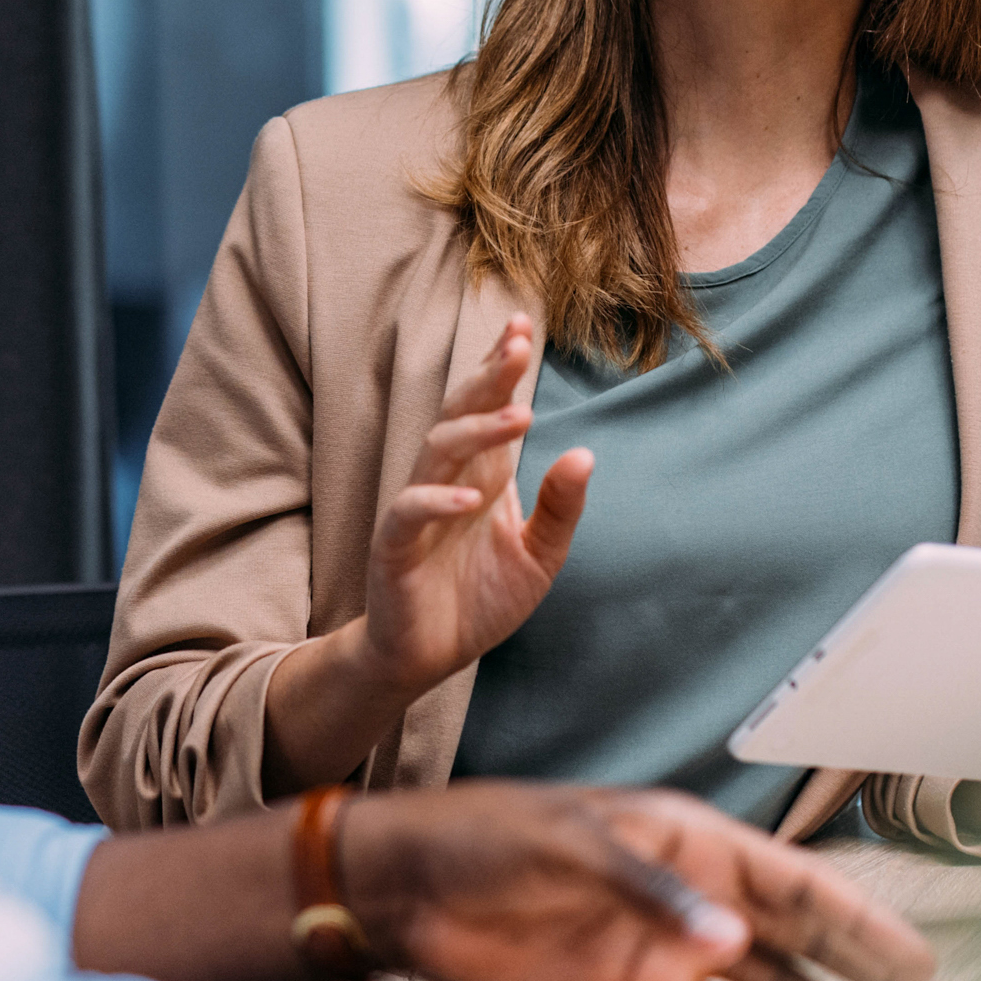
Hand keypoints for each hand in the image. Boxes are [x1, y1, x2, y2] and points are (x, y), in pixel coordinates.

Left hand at [343, 782, 962, 980]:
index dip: (864, 920)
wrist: (410, 885)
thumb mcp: (569, 842)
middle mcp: (694, 892)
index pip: (798, 880)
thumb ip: (654, 890)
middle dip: (873, 975)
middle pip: (806, 937)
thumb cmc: (485, 835)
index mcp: (689, 836)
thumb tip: (736, 941)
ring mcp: (671, 945)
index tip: (918, 960)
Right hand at [351, 316, 591, 698]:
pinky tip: (471, 500)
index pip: (489, 407)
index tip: (523, 325)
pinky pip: (409, 512)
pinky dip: (437, 503)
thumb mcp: (538, 556)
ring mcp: (417, 509)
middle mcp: (449, 480)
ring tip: (520, 417)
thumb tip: (586, 454)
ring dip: (477, 431)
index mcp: (483, 474)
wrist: (426, 656)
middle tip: (518, 345)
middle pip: (462, 413)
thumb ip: (561, 508)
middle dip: (488, 377)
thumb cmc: (479, 599)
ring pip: (438, 450)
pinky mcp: (395, 545)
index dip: (501, 367)